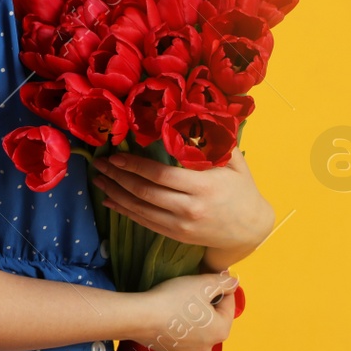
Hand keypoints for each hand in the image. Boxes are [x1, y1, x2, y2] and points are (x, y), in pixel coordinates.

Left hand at [89, 147, 273, 258]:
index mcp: (203, 186)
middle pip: (144, 192)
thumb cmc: (242, 190)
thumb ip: (214, 142)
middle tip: (99, 165)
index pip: (161, 175)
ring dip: (115, 194)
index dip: (134, 165)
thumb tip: (193, 115)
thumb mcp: (234, 163)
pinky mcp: (176, 235)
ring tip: (98, 181)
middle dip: (117, 178)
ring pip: (140, 210)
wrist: (251, 230)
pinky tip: (111, 201)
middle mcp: (189, 208)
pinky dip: (125, 211)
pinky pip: (145, 222)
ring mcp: (181, 225)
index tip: (115, 156)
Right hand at [138, 272, 238, 350]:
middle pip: (214, 319)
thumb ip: (223, 282)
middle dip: (206, 304)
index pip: (229, 304)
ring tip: (178, 303)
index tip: (208, 278)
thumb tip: (234, 282)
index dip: (220, 288)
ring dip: (193, 317)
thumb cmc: (174, 299)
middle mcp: (209, 346)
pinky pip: (182, 337)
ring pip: (198, 329)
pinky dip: (180, 327)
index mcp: (221, 330)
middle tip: (191, 290)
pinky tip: (168, 316)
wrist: (140, 317)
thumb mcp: (202, 284)